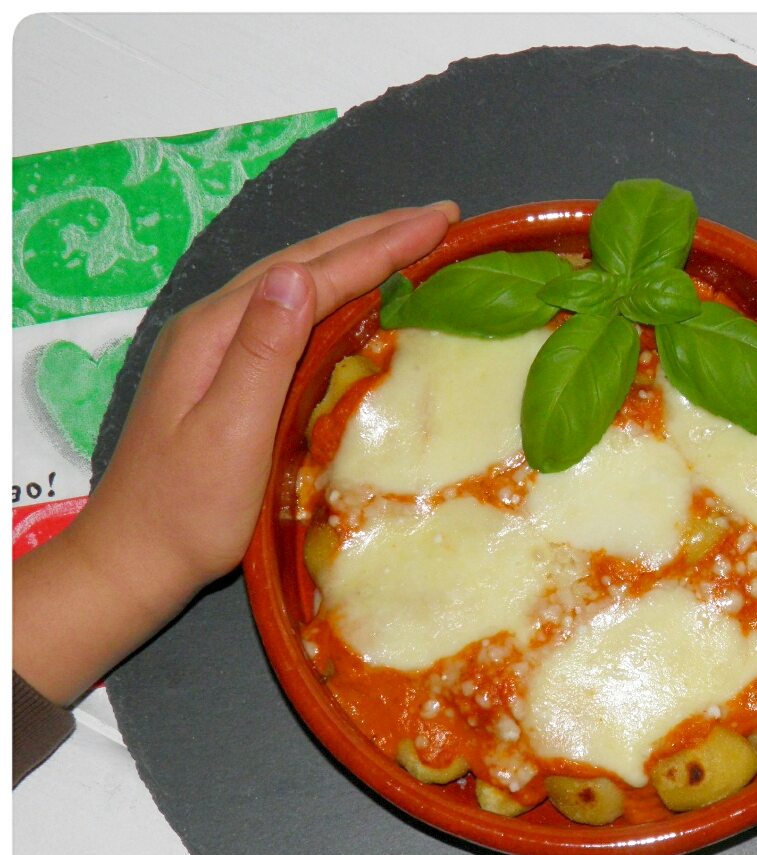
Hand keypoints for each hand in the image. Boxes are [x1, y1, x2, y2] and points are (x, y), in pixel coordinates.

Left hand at [13, 202, 457, 704]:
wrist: (137, 557)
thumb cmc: (188, 509)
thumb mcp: (227, 434)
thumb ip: (261, 353)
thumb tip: (297, 275)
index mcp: (218, 332)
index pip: (312, 272)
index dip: (378, 246)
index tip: (438, 222)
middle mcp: (218, 325)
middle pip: (305, 261)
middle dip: (376, 235)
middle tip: (441, 217)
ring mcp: (221, 347)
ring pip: (300, 281)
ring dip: (358, 255)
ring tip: (412, 239)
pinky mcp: (232, 372)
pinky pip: (295, 313)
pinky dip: (339, 292)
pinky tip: (360, 294)